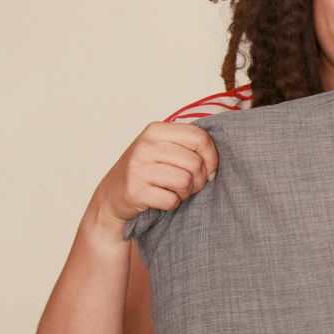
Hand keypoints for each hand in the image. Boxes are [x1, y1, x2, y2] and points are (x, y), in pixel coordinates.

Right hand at [90, 121, 218, 233]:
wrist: (113, 195)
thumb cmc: (147, 170)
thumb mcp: (164, 147)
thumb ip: (189, 144)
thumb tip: (221, 155)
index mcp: (156, 130)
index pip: (200, 137)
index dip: (212, 157)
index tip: (210, 168)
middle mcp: (146, 145)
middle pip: (196, 163)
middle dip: (200, 179)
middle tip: (190, 184)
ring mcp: (138, 167)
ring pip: (186, 182)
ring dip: (186, 192)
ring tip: (175, 190)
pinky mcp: (136, 190)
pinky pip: (172, 200)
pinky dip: (172, 203)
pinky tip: (162, 198)